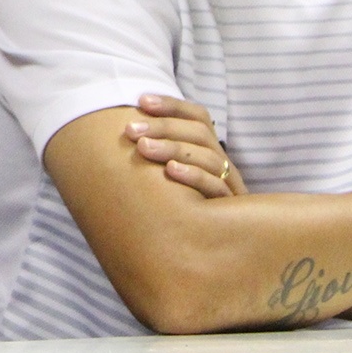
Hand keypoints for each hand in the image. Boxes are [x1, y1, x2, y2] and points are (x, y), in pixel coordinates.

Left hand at [123, 93, 245, 198]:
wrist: (221, 251)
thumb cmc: (185, 207)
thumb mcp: (171, 178)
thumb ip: (155, 155)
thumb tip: (121, 133)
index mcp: (209, 150)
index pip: (198, 116)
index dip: (172, 105)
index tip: (141, 100)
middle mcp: (222, 164)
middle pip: (200, 133)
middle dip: (163, 127)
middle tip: (131, 130)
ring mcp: (229, 186)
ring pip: (208, 157)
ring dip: (173, 148)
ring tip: (143, 148)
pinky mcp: (229, 210)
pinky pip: (216, 188)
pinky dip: (193, 177)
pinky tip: (170, 173)